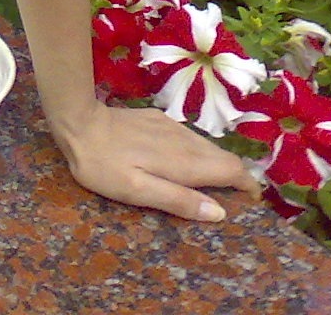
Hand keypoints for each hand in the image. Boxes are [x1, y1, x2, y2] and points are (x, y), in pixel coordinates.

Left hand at [51, 100, 259, 221]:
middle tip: (234, 200)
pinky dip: (196, 152)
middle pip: (223, 158)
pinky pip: (188, 137)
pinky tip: (182, 163)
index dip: (248, 185)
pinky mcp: (156, 118)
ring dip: (215, 164)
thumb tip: (218, 212)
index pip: (232, 169)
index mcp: (184, 162)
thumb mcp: (138, 190)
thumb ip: (179, 200)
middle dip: (234, 177)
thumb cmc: (104, 164)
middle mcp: (185, 140)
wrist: (78, 122)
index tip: (252, 202)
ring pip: (206, 146)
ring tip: (211, 186)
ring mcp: (170, 126)